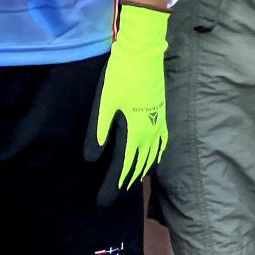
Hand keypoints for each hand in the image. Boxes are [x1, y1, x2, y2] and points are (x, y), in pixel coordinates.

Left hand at [86, 4, 168, 203]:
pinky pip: (161, 144)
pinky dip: (155, 156)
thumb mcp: (104, 104)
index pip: (123, 168)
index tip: (102, 202)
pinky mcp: (161, 114)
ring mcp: (158, 123)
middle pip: (138, 166)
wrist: (143, 52)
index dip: (112, 187)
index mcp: (134, 132)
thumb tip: (92, 159)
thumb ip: (99, 133)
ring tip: (130, 183)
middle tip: (113, 197)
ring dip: (140, 172)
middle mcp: (150, 133)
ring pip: (151, 157)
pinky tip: (152, 158)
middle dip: (125, 184)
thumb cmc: (120, 76)